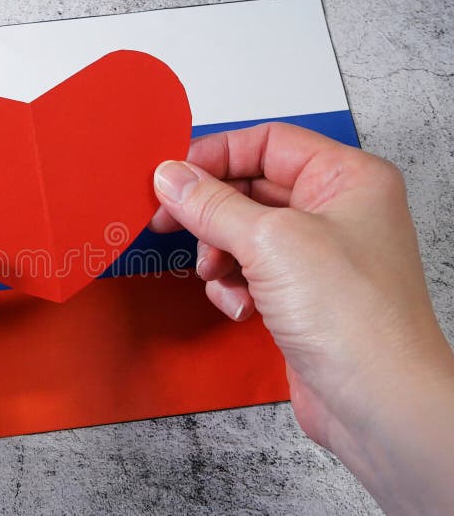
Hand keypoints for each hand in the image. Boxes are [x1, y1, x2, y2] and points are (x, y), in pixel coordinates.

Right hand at [151, 123, 453, 513]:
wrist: (377, 403)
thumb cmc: (354, 318)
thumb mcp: (270, 242)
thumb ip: (213, 204)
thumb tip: (171, 176)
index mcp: (346, 178)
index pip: (268, 142)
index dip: (216, 155)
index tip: (171, 176)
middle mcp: (336, 211)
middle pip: (250, 189)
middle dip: (211, 212)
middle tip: (169, 223)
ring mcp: (318, 255)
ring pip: (242, 234)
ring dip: (219, 255)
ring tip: (219, 276)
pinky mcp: (301, 294)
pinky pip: (248, 272)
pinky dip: (234, 287)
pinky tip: (242, 308)